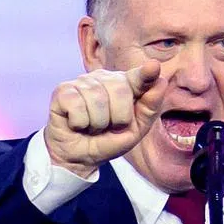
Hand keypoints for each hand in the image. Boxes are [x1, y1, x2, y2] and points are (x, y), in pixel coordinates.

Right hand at [45, 63, 166, 177]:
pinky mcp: (63, 91)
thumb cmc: (109, 140)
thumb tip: (161, 81)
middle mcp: (103, 78)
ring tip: (92, 126)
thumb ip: (149, 107)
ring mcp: (82, 82)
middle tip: (109, 126)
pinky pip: (78, 107)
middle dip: (118, 118)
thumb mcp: (135, 130)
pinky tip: (77, 123)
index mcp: (125, 85)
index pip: (138, 77)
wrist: (79, 156)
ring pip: (98, 100)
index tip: (153, 67)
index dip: (145, 73)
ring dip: (98, 124)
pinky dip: (80, 123)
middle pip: (120, 90)